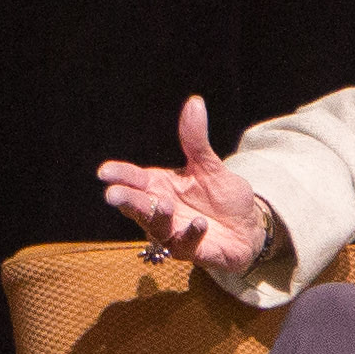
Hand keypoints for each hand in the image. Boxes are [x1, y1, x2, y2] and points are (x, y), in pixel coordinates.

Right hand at [96, 96, 274, 278]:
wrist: (250, 227)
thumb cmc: (223, 197)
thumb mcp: (210, 165)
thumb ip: (196, 139)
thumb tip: (194, 102)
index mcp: (160, 186)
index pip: (134, 179)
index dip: (119, 175)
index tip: (104, 171)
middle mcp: (162, 210)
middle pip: (137, 206)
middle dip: (126, 201)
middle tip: (113, 195)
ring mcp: (174, 233)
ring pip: (156, 228)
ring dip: (156, 217)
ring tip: (163, 204)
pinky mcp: (193, 251)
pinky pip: (186, 245)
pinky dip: (191, 233)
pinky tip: (199, 223)